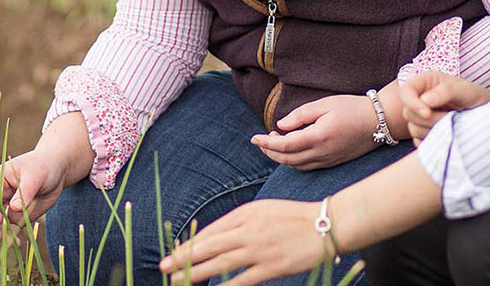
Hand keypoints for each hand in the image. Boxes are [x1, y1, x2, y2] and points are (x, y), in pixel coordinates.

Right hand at [0, 148, 68, 242]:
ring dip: (1, 234)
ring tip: (11, 243)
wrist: (56, 171)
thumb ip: (25, 191)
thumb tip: (14, 208)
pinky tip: (18, 243)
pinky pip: (11, 229)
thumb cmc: (43, 166)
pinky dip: (12, 237)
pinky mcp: (17, 216)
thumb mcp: (36, 175)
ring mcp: (6, 207)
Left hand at [159, 199, 330, 285]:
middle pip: (209, 245)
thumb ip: (241, 222)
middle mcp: (249, 230)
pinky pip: (242, 279)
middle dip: (184, 256)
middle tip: (163, 266)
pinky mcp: (271, 267)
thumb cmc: (294, 218)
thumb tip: (216, 237)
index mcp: (246, 213)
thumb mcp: (264, 211)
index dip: (191, 242)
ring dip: (195, 271)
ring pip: (220, 262)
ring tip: (177, 279)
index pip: (211, 230)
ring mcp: (259, 249)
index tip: (174, 250)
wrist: (326, 224)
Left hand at [251, 94, 377, 169]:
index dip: (266, 143)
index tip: (254, 137)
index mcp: (318, 137)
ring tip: (273, 143)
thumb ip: (300, 115)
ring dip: (280, 158)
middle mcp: (322, 154)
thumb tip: (281, 125)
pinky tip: (291, 150)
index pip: (284, 145)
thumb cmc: (352, 108)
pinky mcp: (333, 163)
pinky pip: (307, 167)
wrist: (380, 121)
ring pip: (296, 166)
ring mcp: (328, 161)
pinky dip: (293, 161)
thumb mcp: (324, 104)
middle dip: (269, 152)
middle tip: (260, 141)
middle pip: (287, 160)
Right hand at [398, 72, 489, 142]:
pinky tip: (447, 135)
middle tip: (450, 118)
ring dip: (433, 130)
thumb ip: (444, 92)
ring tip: (452, 124)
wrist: (484, 114)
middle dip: (428, 119)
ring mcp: (420, 118)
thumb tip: (425, 101)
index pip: (404, 92)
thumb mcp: (463, 89)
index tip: (427, 113)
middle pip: (407, 113)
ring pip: (413, 129)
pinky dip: (433, 141)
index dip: (412, 103)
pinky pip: (420, 142)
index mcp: (424, 83)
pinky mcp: (423, 134)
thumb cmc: (473, 96)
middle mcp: (418, 100)